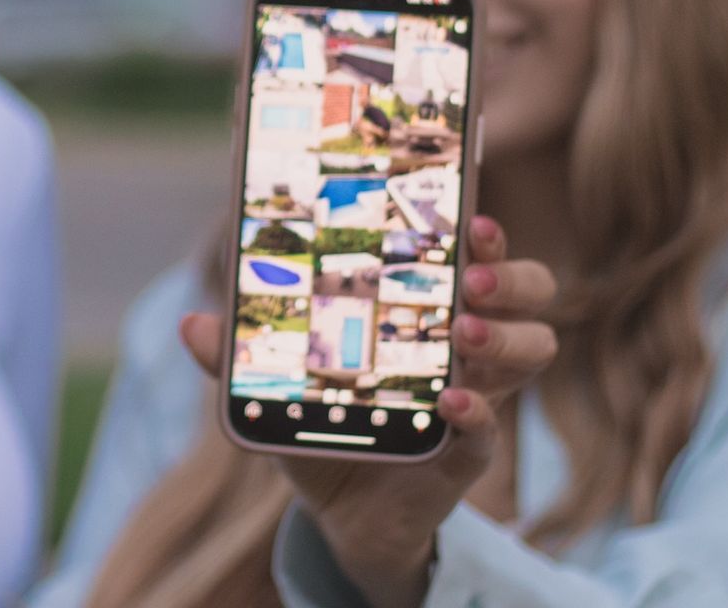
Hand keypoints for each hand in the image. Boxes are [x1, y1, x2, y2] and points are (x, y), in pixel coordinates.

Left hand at [181, 215, 555, 606]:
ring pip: (533, 350)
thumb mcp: (277, 383)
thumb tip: (194, 321)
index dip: (485, 233)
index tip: (470, 214)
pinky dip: (476, 414)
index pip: (479, 254)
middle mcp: (467, 345)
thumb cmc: (323, 423)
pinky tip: (451, 403)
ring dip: (503, 335)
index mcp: (429, 309)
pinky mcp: (465, 454)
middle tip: (471, 274)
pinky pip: (489, 431)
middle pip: (530, 292)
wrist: (339, 513)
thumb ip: (239, 354)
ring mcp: (476, 397)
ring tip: (461, 332)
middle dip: (511, 275)